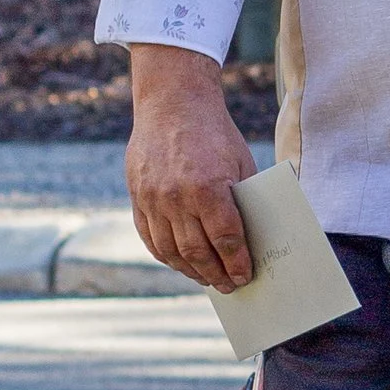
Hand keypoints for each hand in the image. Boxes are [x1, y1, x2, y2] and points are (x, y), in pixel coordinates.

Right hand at [127, 43, 257, 289]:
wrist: (173, 103)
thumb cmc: (215, 133)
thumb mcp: (241, 162)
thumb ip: (243, 199)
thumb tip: (251, 239)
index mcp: (209, 187)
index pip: (226, 239)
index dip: (237, 262)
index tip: (245, 276)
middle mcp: (177, 198)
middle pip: (197, 251)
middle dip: (216, 273)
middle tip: (229, 286)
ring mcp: (153, 199)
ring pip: (171, 251)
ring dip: (190, 271)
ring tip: (206, 279)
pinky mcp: (137, 197)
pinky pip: (150, 237)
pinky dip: (166, 256)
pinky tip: (180, 263)